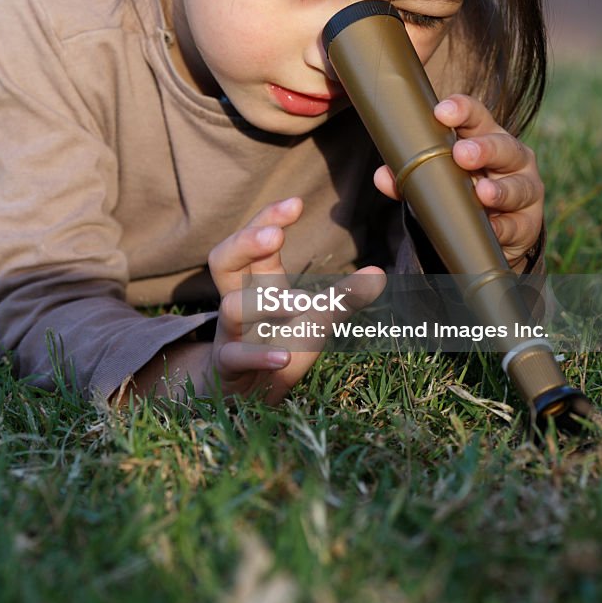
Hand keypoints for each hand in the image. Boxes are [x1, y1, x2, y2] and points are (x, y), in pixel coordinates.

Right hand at [207, 197, 384, 403]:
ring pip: (231, 307)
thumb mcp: (314, 321)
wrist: (248, 399)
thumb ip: (342, 298)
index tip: (297, 203)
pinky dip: (258, 356)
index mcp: (258, 282)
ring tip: (302, 303)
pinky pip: (234, 357)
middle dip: (245, 243)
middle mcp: (238, 301)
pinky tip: (284, 356)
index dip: (268, 218)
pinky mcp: (228, 368)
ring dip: (266, 303)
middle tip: (274, 236)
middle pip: (222, 259)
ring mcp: (231, 335)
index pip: (254, 239)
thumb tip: (379, 273)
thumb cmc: (279, 346)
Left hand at [373, 93, 543, 267]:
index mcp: (486, 137)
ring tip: (482, 193)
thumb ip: (411, 176)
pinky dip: (503, 228)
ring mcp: (525, 189)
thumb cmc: (463, 190)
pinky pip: (516, 225)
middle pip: (503, 146)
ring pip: (518, 186)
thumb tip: (382, 176)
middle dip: (484, 149)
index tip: (442, 112)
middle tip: (462, 154)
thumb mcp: (439, 179)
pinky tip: (492, 229)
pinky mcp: (528, 223)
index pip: (476, 116)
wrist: (492, 230)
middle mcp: (512, 158)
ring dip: (500, 190)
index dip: (462, 110)